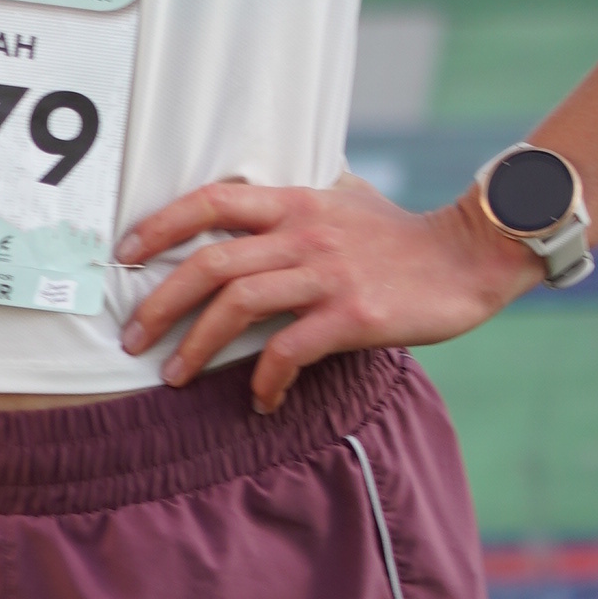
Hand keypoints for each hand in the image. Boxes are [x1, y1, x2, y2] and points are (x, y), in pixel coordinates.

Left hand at [117, 172, 537, 408]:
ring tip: (174, 375)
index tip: (126, 253)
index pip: (212, 201)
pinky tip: (261, 400)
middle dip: (160, 303)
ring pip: (239, 305)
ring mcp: (328, 274)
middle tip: (133, 338)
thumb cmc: (405, 235)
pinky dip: (266, 379)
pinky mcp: (353, 315)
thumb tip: (264, 197)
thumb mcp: (348, 198)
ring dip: (197, 345)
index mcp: (296, 202)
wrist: (471, 256)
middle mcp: (304, 233)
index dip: (161, 225)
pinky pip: (290, 350)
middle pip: (210, 262)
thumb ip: (303, 198)